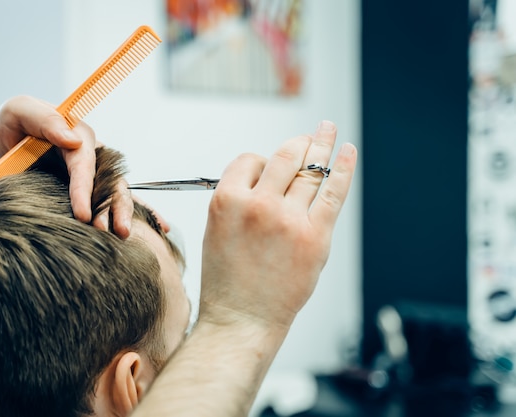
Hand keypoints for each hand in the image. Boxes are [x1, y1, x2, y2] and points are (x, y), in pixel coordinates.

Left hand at [0, 95, 133, 236]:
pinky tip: (119, 236)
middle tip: (119, 232)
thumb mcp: (19, 110)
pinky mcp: (82, 190)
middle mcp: (90, 155)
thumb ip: (45, 119)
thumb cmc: (9, 125)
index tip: (82, 215)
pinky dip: (109, 218)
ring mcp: (88, 174)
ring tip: (120, 236)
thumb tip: (72, 140)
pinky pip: (101, 204)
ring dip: (117, 215)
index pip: (86, 164)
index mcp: (78, 134)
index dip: (86, 190)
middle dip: (117, 206)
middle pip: (111, 181)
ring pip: (112, 195)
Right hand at [199, 121, 356, 329]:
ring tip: (328, 130)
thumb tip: (271, 173)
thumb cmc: (228, 280)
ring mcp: (289, 219)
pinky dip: (344, 167)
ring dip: (321, 144)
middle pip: (284, 157)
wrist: (242, 319)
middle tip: (308, 137)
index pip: (249, 160)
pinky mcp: (315, 236)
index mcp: (226, 201)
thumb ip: (240, 199)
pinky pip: (333, 192)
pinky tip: (348, 151)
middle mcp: (258, 205)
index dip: (261, 162)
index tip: (269, 169)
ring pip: (310, 169)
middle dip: (298, 144)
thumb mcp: (217, 230)